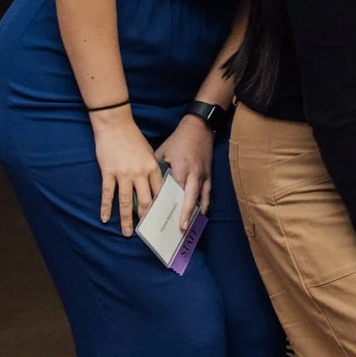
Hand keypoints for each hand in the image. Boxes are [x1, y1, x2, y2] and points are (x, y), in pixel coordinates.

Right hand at [93, 112, 159, 236]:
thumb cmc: (133, 138)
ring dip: (127, 219)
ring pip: (126, 202)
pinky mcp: (108, 173)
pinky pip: (108, 194)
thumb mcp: (149, 153)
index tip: (165, 219)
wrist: (115, 125)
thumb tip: (156, 187)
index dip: (162, 207)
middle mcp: (140, 173)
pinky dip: (106, 208)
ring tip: (128, 233)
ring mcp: (123, 174)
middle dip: (146, 218)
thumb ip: (152, 169)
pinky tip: (105, 219)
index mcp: (153, 168)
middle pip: (145, 201)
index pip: (160, 192)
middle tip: (148, 232)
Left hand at [156, 115, 214, 230]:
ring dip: (195, 212)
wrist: (199, 128)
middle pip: (189, 198)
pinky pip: (208, 192)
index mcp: (180, 169)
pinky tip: (201, 213)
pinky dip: (205, 203)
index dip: (167, 204)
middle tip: (180, 228)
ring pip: (201, 197)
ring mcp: (203, 175)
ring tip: (190, 226)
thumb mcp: (161, 153)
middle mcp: (193, 174)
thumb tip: (146, 186)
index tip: (160, 217)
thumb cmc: (177, 141)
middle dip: (185, 213)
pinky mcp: (209, 174)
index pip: (172, 191)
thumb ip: (156, 170)